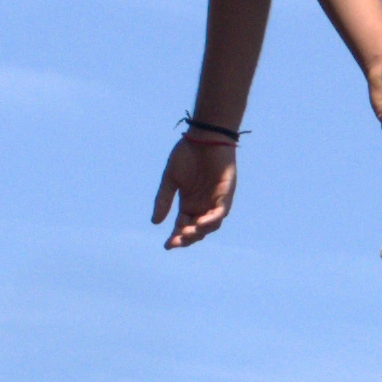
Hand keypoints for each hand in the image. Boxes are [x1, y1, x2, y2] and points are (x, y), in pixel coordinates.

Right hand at [152, 120, 237, 250]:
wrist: (204, 135)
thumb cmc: (187, 154)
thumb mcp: (171, 179)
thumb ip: (164, 199)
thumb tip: (155, 222)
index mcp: (189, 203)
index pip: (182, 226)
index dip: (176, 237)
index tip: (167, 245)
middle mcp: (203, 205)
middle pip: (197, 229)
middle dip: (187, 237)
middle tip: (177, 240)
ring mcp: (215, 200)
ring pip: (211, 224)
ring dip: (200, 231)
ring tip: (187, 233)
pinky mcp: (226, 193)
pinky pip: (221, 211)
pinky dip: (212, 219)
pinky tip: (201, 223)